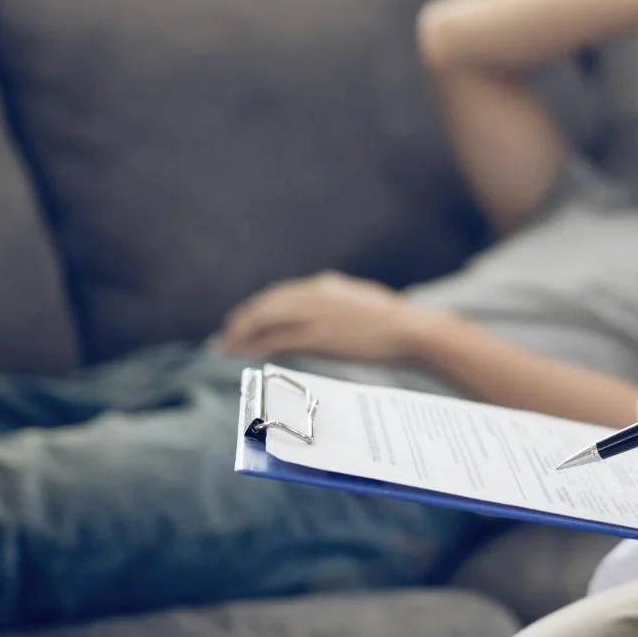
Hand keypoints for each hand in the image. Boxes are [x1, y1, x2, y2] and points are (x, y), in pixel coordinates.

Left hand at [217, 271, 451, 361]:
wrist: (411, 330)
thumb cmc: (397, 323)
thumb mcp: (364, 304)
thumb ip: (342, 304)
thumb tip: (331, 313)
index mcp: (327, 285)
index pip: (283, 293)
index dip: (261, 305)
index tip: (248, 316)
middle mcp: (315, 293)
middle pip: (268, 302)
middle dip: (245, 316)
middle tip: (228, 331)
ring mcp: (316, 314)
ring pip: (266, 317)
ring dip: (241, 330)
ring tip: (226, 343)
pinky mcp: (318, 336)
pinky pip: (276, 339)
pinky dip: (253, 344)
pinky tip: (238, 351)